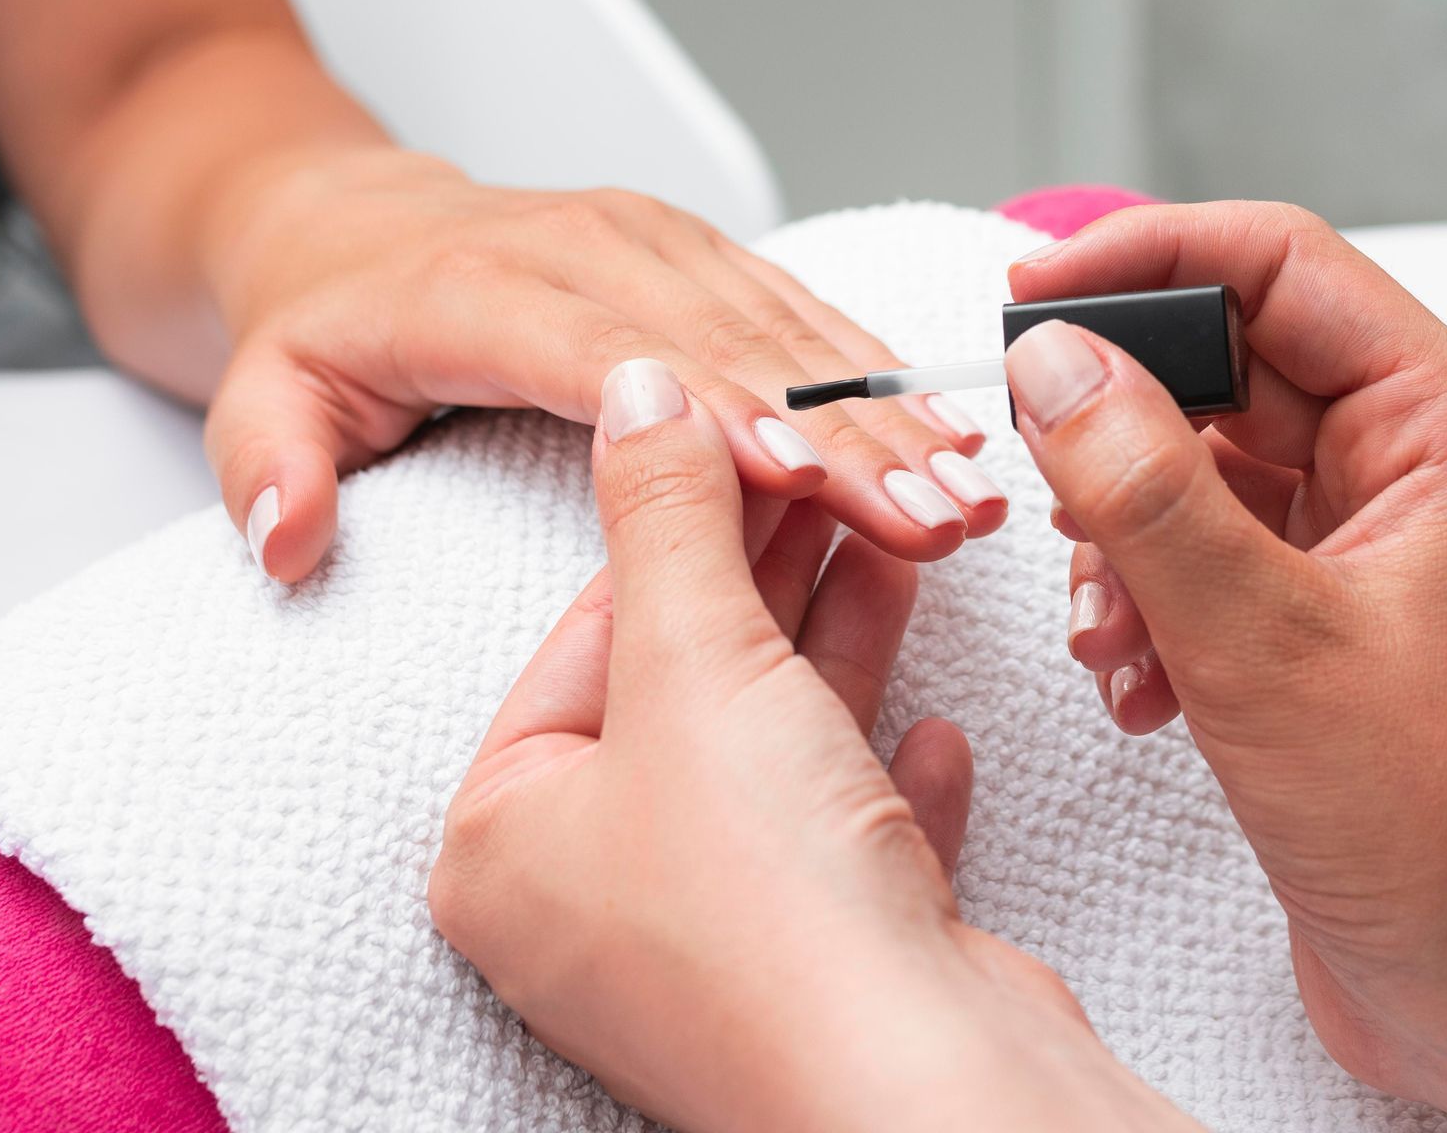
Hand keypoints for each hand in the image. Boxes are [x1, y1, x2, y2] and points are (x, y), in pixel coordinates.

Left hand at [198, 149, 1003, 581]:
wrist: (353, 217)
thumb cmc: (326, 322)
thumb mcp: (263, 390)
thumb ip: (272, 462)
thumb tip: (284, 540)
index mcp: (489, 292)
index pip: (617, 359)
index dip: (715, 415)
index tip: (802, 477)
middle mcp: (593, 252)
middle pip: (738, 349)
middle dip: (848, 440)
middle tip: (937, 517)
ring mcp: (659, 244)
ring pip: (796, 330)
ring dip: (892, 417)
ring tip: (972, 497)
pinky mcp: (705, 254)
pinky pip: (808, 313)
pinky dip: (883, 378)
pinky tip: (950, 433)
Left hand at [429, 357, 1193, 1132]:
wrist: (918, 1092)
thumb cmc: (765, 898)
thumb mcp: (696, 661)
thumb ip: (664, 512)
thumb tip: (637, 385)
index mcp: (506, 841)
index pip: (587, 635)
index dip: (678, 520)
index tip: (750, 434)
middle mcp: (594, 902)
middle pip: (687, 688)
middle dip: (774, 573)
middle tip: (841, 472)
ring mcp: (712, 942)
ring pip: (778, 754)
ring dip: (843, 649)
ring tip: (906, 542)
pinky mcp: (821, 968)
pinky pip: (848, 841)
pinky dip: (888, 775)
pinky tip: (939, 728)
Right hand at [1005, 203, 1446, 1128]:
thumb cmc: (1434, 820)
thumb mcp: (1260, 638)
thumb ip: (1145, 489)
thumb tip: (1054, 364)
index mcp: (1437, 421)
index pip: (1274, 263)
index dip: (1142, 257)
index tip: (1027, 291)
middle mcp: (1402, 459)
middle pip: (1220, 362)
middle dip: (1117, 429)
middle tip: (1043, 474)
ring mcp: (1354, 536)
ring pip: (1193, 463)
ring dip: (1120, 538)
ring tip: (1108, 629)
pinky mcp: (1309, 608)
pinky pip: (1195, 551)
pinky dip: (1142, 601)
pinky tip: (1138, 684)